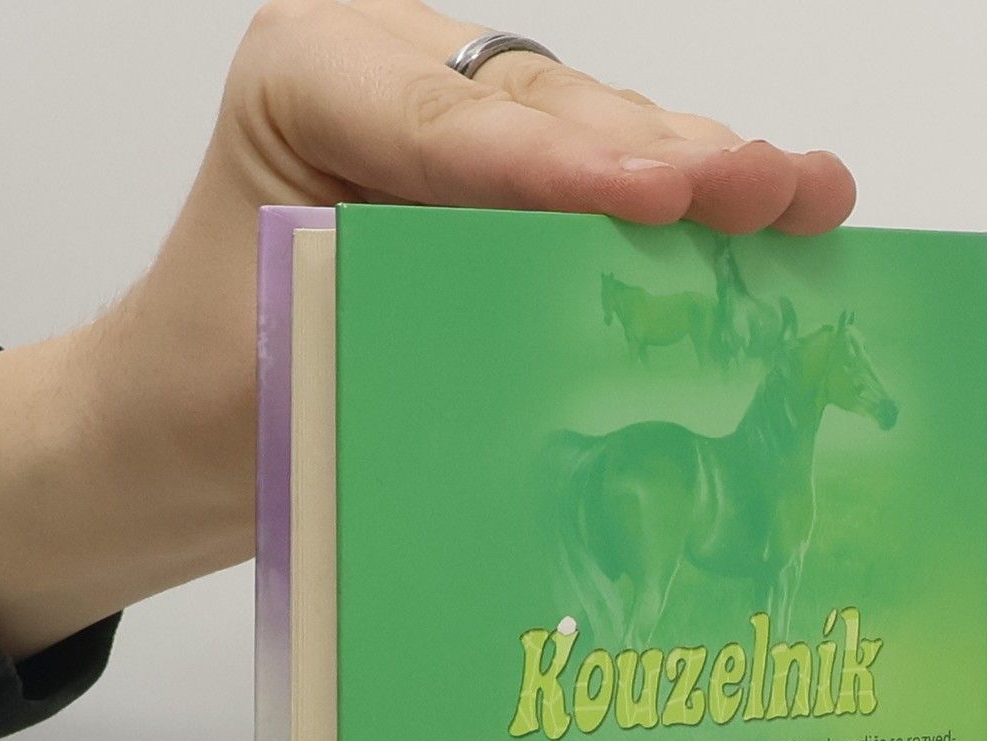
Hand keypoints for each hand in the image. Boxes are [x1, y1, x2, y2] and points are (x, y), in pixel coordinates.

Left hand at [0, 1, 856, 657]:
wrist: (183, 424)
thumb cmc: (213, 388)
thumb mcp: (297, 352)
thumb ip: (416, 312)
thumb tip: (564, 336)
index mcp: (311, 76)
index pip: (452, 121)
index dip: (563, 163)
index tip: (657, 195)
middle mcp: (394, 70)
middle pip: (550, 108)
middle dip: (660, 156)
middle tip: (762, 192)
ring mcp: (460, 115)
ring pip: (597, 129)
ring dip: (703, 172)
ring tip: (803, 198)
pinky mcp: (504, 177)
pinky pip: (604, 175)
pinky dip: (689, 204)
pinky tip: (783, 209)